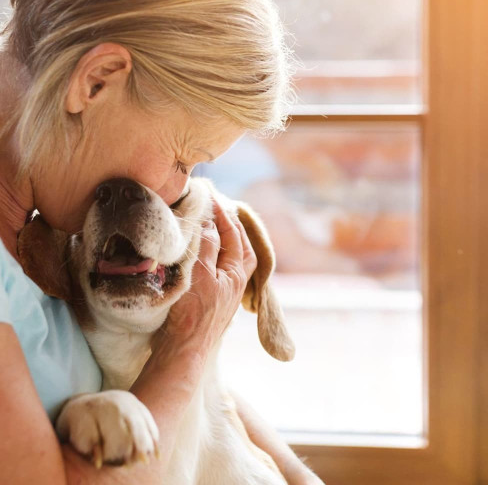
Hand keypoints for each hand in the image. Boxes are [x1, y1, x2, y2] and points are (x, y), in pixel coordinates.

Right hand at [153, 198, 257, 357]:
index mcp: (236, 272)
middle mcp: (235, 281)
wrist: (183, 353)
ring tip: (214, 226)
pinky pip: (219, 269)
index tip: (210, 197)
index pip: (233, 234)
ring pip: (231, 258)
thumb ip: (206, 246)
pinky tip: (204, 253)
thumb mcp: (199, 274)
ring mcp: (225, 292)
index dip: (222, 214)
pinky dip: (214, 255)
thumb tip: (210, 221)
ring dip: (224, 240)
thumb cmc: (191, 315)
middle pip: (240, 246)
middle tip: (217, 208)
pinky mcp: (212, 300)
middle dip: (231, 226)